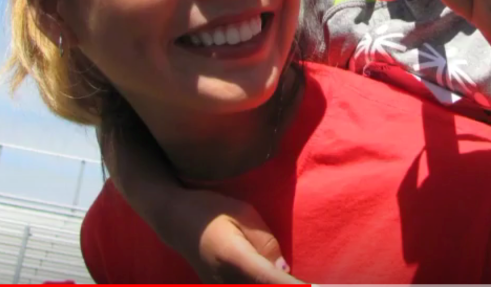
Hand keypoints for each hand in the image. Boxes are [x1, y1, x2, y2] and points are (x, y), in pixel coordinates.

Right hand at [164, 189, 300, 283]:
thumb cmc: (212, 210)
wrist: (176, 220)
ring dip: (274, 284)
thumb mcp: (243, 213)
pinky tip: (278, 280)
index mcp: (233, 256)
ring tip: (296, 281)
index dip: (289, 286)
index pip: (267, 277)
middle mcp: (224, 280)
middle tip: (315, 284)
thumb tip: (284, 271)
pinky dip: (263, 284)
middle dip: (284, 286)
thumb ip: (265, 241)